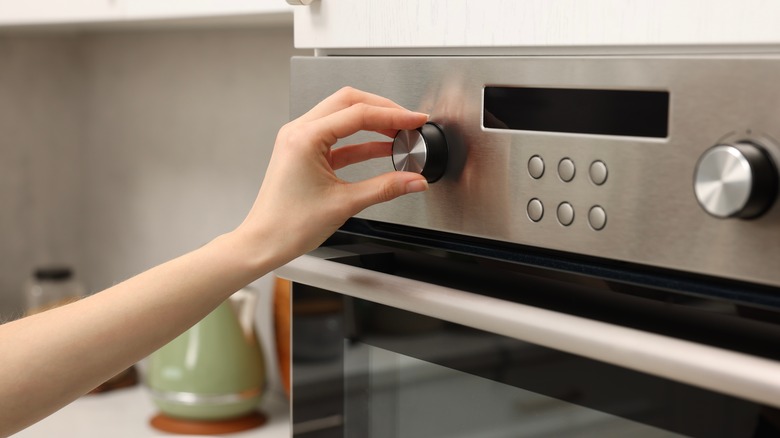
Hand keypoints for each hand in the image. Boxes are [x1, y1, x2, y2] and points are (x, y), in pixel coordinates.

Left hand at [237, 87, 429, 263]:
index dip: (392, 116)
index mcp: (305, 138)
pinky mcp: (305, 153)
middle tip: (409, 122)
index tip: (414, 120)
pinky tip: (381, 148)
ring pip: (343, 116)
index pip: (358, 114)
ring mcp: (300, 141)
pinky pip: (338, 138)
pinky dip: (361, 140)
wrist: (264, 242)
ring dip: (372, 122)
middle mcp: (299, 132)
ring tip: (398, 134)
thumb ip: (385, 188)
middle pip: (349, 103)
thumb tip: (413, 180)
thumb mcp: (344, 204)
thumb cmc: (288, 225)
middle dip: (383, 110)